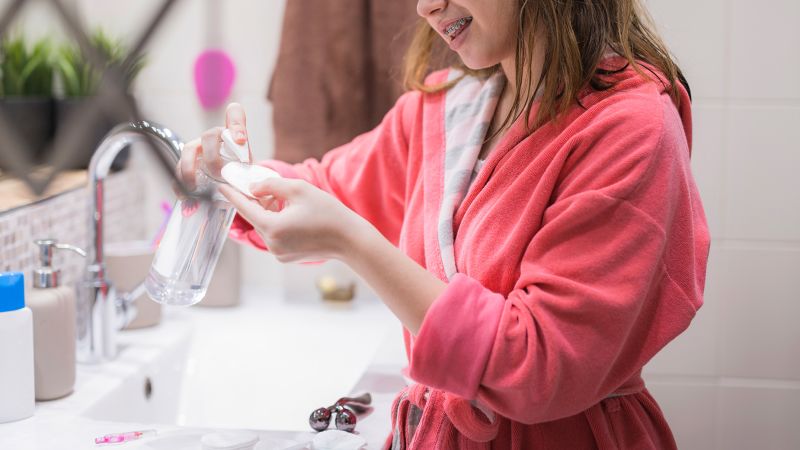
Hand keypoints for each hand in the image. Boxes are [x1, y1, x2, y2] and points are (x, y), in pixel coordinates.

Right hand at [176, 103, 250, 190]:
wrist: (232, 179)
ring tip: (194, 187)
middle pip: (208, 136)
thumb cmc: (242, 171)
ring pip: (189, 149)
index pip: (234, 115)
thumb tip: (249, 186)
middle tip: (218, 174)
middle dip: (212, 156)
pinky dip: (179, 182)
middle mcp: (214, 137)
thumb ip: (252, 173)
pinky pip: (179, 167)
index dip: (236, 124)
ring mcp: (198, 147)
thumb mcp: (252, 169)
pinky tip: (184, 195)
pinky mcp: (187, 161)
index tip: (241, 141)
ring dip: (189, 169)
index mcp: (232, 134)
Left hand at [219, 177, 373, 262]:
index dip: (233, 195)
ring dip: (270, 213)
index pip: (245, 208)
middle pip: (256, 218)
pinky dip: (278, 225)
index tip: (221, 185)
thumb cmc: (328, 213)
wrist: (350, 240)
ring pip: (266, 227)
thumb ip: (270, 186)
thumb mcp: (298, 189)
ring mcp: (278, 253)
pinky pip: (275, 236)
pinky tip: (294, 216)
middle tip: (267, 188)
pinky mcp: (286, 257)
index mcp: (272, 227)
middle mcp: (271, 244)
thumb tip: (254, 189)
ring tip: (288, 202)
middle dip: (258, 202)